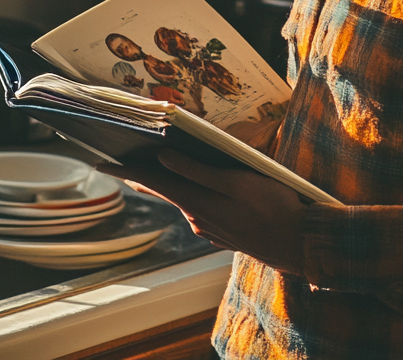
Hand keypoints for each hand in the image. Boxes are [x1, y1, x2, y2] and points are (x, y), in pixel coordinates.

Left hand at [100, 149, 306, 275]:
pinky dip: (193, 197)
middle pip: (165, 190)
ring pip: (184, 200)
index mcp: (197, 202)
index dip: (127, 171)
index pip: (153, 182)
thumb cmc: (274, 207)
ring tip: (157, 167)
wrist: (300, 245)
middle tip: (122, 161)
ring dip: (171, 185)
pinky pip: (200, 210)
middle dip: (143, 175)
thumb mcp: (238, 181)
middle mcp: (196, 219)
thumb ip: (198, 171)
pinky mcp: (222, 234)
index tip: (102, 164)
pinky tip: (198, 189)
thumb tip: (163, 157)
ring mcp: (209, 229)